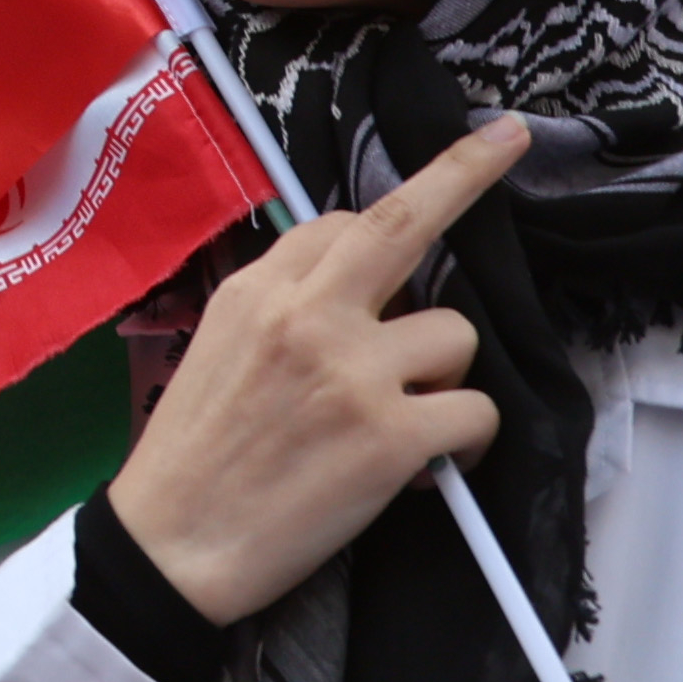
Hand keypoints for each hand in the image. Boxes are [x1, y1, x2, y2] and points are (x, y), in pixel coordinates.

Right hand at [102, 118, 520, 624]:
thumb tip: (360, 295)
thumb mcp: (217, 349)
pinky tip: (427, 464)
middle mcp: (308, 313)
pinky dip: (465, 440)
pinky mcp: (392, 436)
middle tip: (510, 137)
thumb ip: (283, 307)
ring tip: (406, 419)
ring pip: (456, 336)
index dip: (386, 228)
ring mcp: (354, 371)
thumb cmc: (192, 454)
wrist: (172, 544)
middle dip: (465, 172)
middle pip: (404, 224)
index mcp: (257, 290)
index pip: (341, 224)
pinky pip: (475, 412)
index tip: (429, 186)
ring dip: (446, 377)